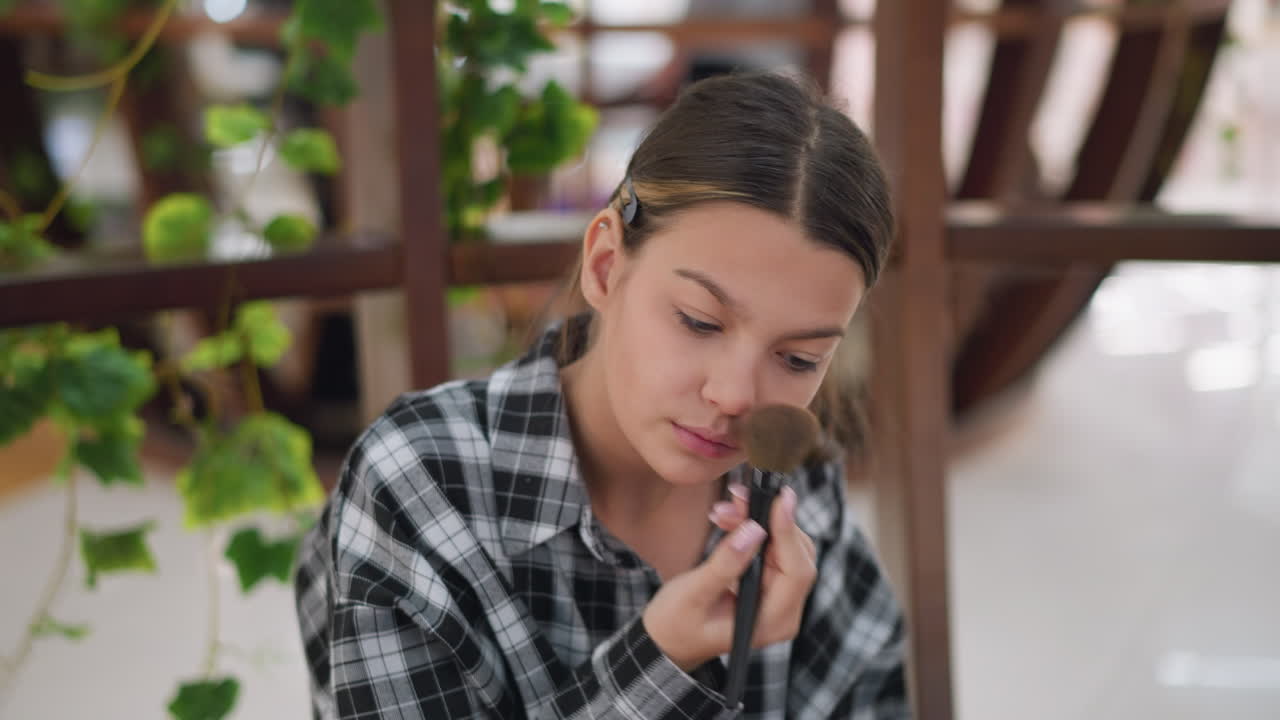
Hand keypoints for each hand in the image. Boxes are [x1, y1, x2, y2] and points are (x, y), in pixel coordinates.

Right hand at [642, 486, 817, 671]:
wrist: (667, 642)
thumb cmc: (676, 624)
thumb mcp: (694, 593)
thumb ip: (726, 564)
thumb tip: (754, 530)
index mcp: (770, 623)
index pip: (796, 572)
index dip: (789, 533)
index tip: (780, 498)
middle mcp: (783, 613)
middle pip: (796, 555)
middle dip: (770, 521)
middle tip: (737, 499)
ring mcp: (778, 600)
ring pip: (786, 548)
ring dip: (760, 521)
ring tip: (725, 510)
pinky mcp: (769, 586)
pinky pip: (772, 550)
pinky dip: (755, 530)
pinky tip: (730, 520)